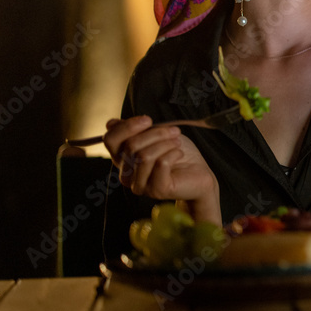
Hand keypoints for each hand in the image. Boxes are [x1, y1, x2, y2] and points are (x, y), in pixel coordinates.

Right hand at [102, 115, 221, 223]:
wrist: (199, 174)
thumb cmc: (177, 154)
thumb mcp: (156, 137)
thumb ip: (134, 131)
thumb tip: (111, 123)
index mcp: (123, 159)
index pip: (110, 140)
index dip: (127, 126)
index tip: (148, 120)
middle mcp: (126, 174)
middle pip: (130, 146)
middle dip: (155, 133)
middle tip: (174, 131)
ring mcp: (140, 185)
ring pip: (144, 156)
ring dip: (165, 143)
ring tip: (177, 143)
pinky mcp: (156, 190)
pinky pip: (160, 164)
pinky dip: (172, 153)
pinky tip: (179, 154)